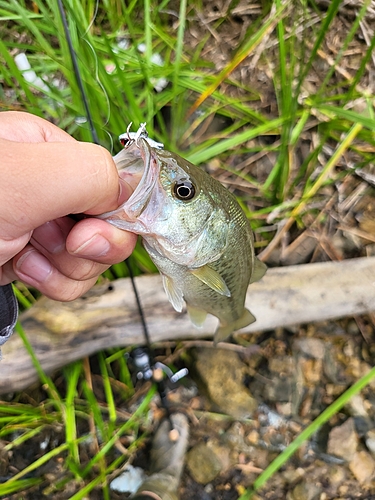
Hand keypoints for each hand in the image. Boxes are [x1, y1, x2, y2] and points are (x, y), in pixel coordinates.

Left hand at [0, 111, 136, 300]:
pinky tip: (22, 271)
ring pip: (91, 255)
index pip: (113, 180)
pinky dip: (53, 282)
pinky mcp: (30, 260)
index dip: (114, 212)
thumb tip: (133, 195)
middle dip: (89, 245)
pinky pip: (69, 277)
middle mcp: (47, 188)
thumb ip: (93, 174)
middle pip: (107, 221)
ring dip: (68, 268)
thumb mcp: (23, 177)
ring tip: (27, 259)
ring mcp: (39, 226)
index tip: (86, 230)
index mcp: (47, 151)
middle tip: (57, 244)